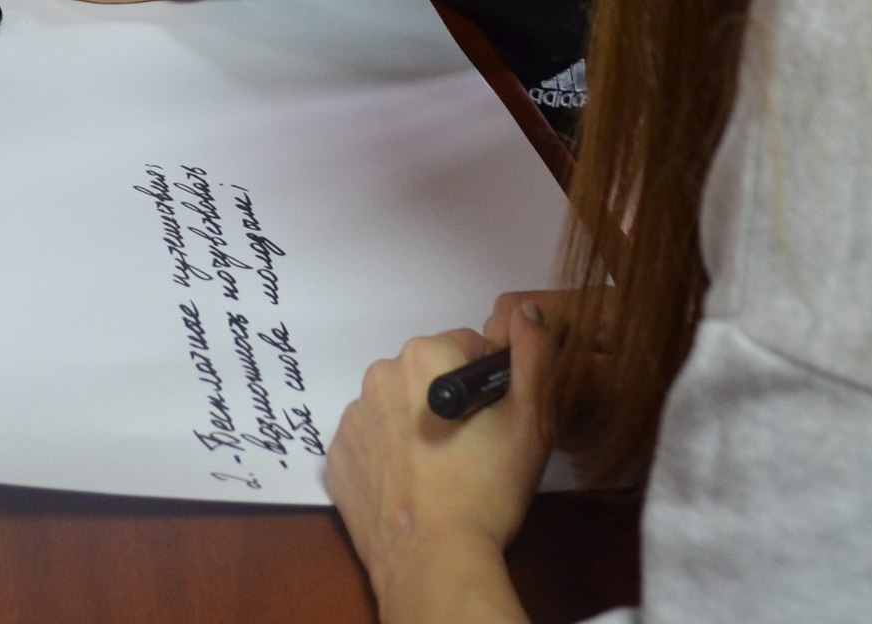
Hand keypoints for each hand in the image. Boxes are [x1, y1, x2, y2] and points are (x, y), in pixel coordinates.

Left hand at [326, 302, 553, 623]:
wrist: (434, 561)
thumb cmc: (486, 488)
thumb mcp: (530, 418)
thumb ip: (533, 353)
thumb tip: (527, 310)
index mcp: (423, 356)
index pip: (468, 347)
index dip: (490, 382)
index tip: (497, 420)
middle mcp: (378, 376)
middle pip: (427, 374)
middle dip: (450, 400)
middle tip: (473, 448)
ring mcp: (352, 420)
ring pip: (397, 407)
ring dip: (417, 425)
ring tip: (442, 471)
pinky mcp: (337, 459)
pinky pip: (370, 442)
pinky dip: (389, 456)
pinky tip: (412, 485)